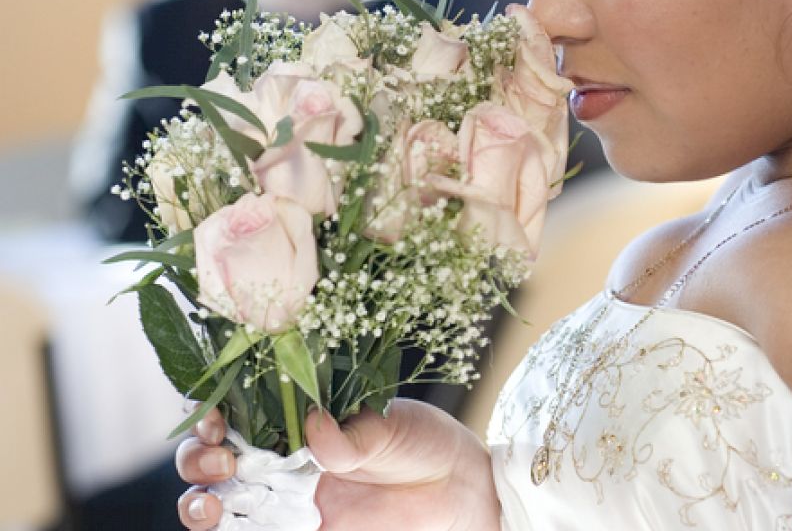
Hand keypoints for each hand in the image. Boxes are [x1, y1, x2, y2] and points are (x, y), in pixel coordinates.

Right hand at [176, 401, 501, 530]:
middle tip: (222, 462)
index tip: (215, 417)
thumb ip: (354, 433)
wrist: (457, 490)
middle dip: (198, 460)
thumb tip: (317, 427)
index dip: (212, 412)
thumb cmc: (423, 441)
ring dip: (199, 504)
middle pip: (212, 459)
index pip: (236, 410)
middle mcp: (283, 457)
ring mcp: (287, 500)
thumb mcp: (392, 427)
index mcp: (298, 417)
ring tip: (211, 505)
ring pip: (219, 503)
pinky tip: (231, 529)